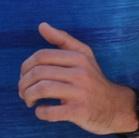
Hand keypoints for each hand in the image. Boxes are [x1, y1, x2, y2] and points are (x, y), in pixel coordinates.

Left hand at [17, 23, 136, 135]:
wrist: (115, 106)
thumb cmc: (93, 80)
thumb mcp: (84, 56)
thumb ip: (63, 39)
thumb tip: (42, 25)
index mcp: (79, 58)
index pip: (42, 56)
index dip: (26, 66)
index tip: (24, 76)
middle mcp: (81, 73)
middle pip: (39, 73)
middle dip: (24, 83)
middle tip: (23, 91)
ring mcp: (81, 93)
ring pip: (42, 90)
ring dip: (28, 96)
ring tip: (29, 100)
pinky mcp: (80, 112)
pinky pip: (51, 112)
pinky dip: (40, 112)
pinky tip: (41, 111)